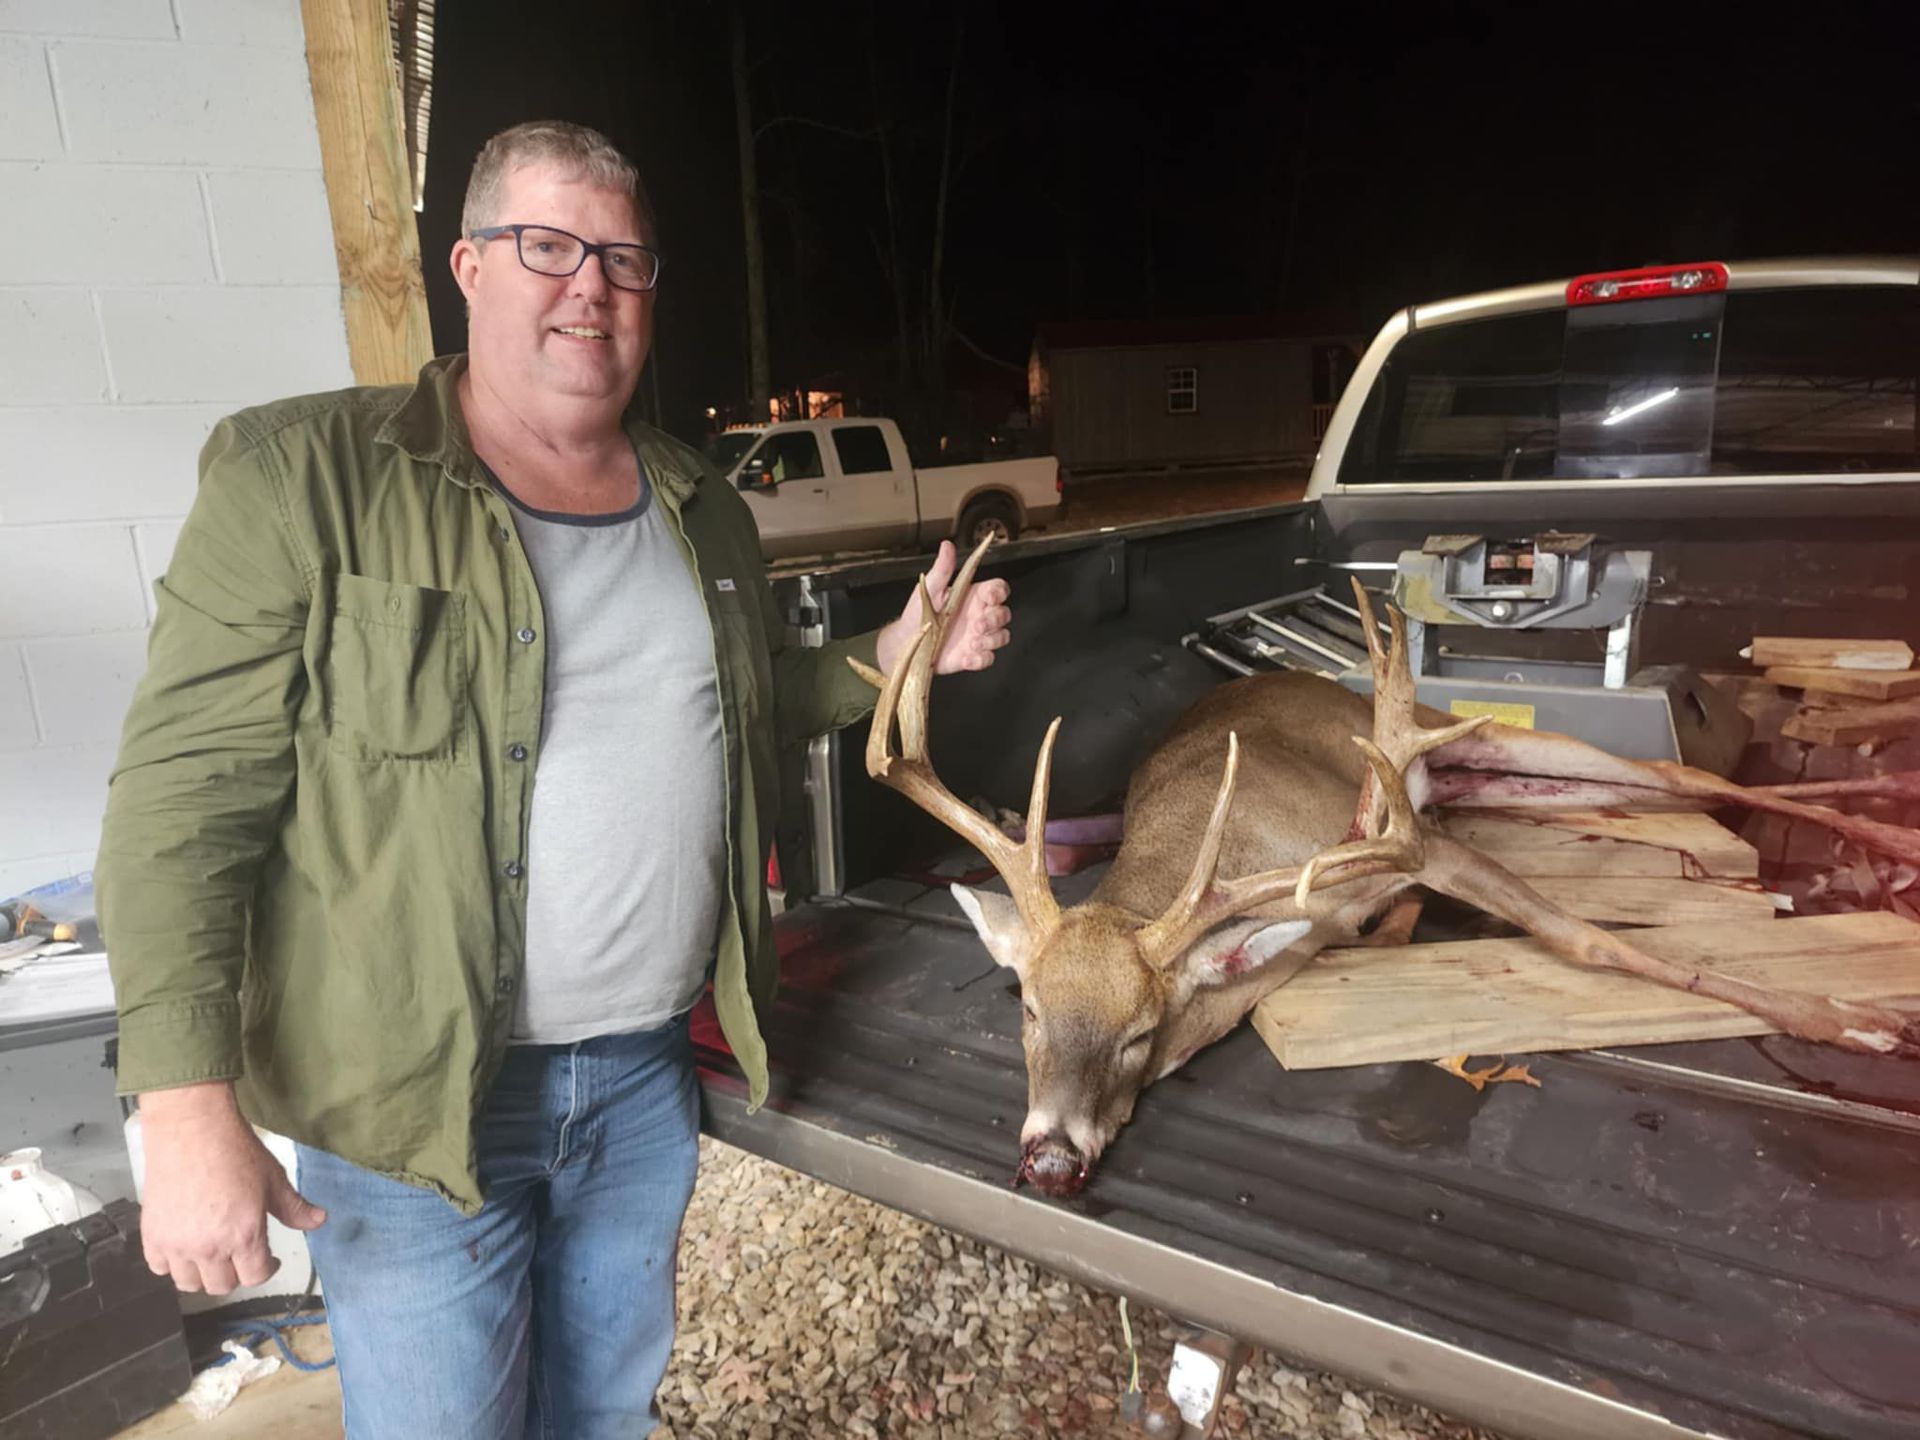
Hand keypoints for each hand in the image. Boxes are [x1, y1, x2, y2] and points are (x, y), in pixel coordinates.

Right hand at [138, 1081, 326, 1294]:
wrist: (192, 1129)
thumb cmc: (235, 1151)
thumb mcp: (274, 1179)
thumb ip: (295, 1208)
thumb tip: (319, 1221)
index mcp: (244, 1236)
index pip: (256, 1277)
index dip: (267, 1269)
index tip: (268, 1259)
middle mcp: (209, 1248)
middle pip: (222, 1285)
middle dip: (236, 1272)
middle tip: (240, 1253)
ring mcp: (177, 1245)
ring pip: (190, 1283)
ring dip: (203, 1273)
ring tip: (212, 1253)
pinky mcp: (152, 1235)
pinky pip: (159, 1268)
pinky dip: (172, 1264)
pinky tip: (184, 1247)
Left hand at [875, 540, 1011, 676]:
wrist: (906, 641)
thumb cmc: (918, 612)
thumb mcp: (929, 588)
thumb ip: (942, 569)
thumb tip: (947, 546)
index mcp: (973, 596)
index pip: (998, 590)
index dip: (1000, 593)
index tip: (989, 597)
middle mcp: (979, 615)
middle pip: (1004, 614)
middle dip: (995, 619)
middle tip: (977, 624)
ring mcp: (978, 637)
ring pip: (1001, 636)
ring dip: (992, 640)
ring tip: (972, 643)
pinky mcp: (972, 656)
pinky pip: (988, 658)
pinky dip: (982, 659)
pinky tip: (967, 657)